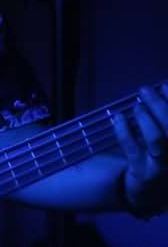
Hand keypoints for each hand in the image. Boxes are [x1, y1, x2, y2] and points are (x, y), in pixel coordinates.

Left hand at [113, 83, 167, 218]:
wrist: (151, 196)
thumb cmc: (162, 161)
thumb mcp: (167, 143)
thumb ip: (163, 120)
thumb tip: (160, 90)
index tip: (164, 85)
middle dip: (159, 105)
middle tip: (145, 90)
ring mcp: (163, 165)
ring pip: (157, 140)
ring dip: (145, 119)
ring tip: (137, 105)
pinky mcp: (142, 171)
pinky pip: (132, 148)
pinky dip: (123, 130)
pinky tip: (118, 118)